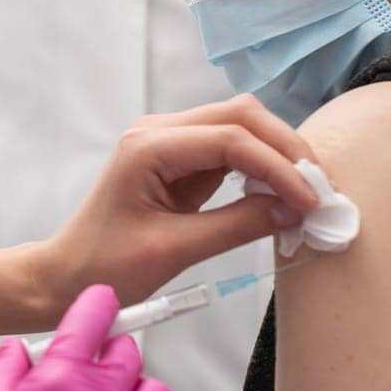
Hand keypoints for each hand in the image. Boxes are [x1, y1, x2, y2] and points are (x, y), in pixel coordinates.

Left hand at [39, 94, 319, 314]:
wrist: (69, 274)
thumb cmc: (108, 265)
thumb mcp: (175, 249)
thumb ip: (237, 225)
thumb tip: (294, 209)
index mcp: (148, 146)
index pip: (231, 138)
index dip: (278, 167)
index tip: (311, 203)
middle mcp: (158, 130)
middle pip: (240, 116)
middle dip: (286, 149)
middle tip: (321, 191)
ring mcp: (169, 141)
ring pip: (240, 127)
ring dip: (278, 155)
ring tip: (308, 194)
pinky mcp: (180, 160)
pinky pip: (231, 150)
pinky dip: (261, 168)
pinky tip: (281, 195)